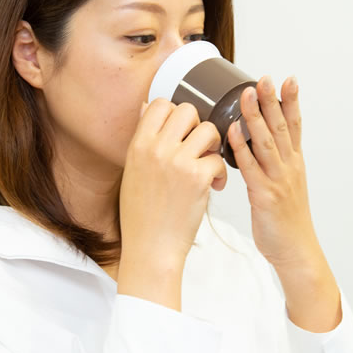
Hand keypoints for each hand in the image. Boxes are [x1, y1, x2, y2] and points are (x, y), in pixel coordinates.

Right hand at [120, 99, 227, 267]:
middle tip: (197, 146)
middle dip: (197, 125)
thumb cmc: (142, 214)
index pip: (160, 104)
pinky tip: (212, 186)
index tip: (180, 130)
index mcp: (139, 145)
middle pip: (187, 110)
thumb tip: (146, 106)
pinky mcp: (198, 178)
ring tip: (208, 165)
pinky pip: (219, 158)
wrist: (150, 248)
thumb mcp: (133, 170)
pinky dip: (220, 172)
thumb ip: (143, 140)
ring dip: (213, 146)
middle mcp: (156, 149)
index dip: (174, 113)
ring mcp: (178, 162)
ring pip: (209, 130)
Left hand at [226, 75, 319, 269]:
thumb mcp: (285, 186)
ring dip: (256, 116)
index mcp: (295, 163)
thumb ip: (274, 163)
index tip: (288, 79)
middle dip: (273, 100)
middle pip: (281, 127)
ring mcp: (279, 180)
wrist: (296, 251)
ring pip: (267, 142)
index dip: (292, 102)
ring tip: (247, 94)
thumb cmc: (286, 221)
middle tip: (265, 78)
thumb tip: (257, 143)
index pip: (295, 125)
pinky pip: (251, 167)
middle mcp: (290, 167)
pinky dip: (241, 147)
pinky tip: (232, 131)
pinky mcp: (265, 195)